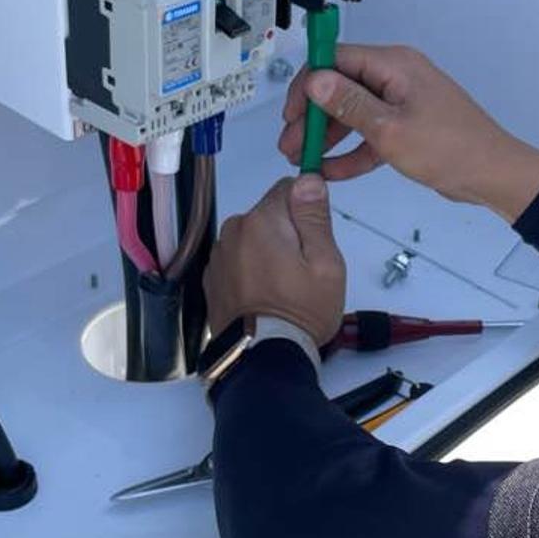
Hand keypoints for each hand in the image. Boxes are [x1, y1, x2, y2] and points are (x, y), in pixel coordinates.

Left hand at [204, 175, 346, 346]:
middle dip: (289, 233)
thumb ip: (314, 217)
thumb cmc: (300, 311)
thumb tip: (308, 179)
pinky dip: (251, 270)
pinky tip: (265, 294)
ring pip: (253, 238)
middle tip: (304, 269)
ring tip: (284, 286)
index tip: (316, 237)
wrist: (262, 358)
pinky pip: (238, 260)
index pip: (288, 188)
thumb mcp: (325, 263)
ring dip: (268, 252)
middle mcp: (233, 231)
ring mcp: (219, 255)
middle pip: (269, 215)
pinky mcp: (213, 278)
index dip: (307, 209)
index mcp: (261, 221)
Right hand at [279, 44, 538, 222]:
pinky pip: (371, 134)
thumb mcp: (390, 130)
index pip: (337, 60)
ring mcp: (403, 103)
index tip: (290, 113)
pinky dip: (352, 151)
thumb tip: (315, 80)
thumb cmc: (449, 148)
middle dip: (313, 116)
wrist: (493, 174)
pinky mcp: (408, 127)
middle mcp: (396, 77)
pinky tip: (330, 172)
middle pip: (341, 88)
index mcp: (394, 65)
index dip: (308, 84)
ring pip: (353, 113)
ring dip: (327, 136)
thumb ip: (349, 105)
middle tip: (290, 145)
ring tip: (302, 161)